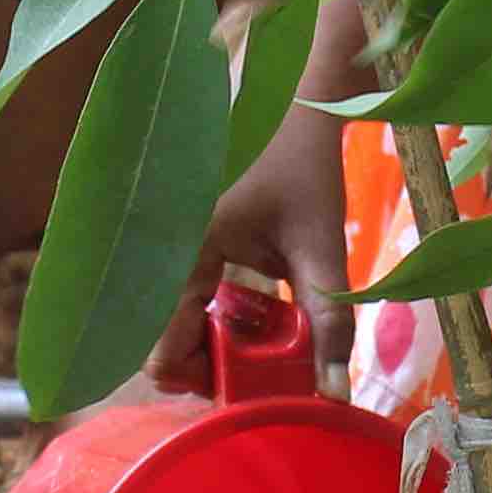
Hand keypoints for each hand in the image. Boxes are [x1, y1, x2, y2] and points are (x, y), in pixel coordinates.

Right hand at [161, 82, 352, 389]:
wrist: (292, 98)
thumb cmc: (303, 164)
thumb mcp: (320, 246)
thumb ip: (325, 321)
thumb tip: (333, 394)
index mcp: (182, 251)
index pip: (162, 350)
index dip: (203, 381)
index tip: (248, 386)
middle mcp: (158, 251)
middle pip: (162, 342)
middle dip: (209, 365)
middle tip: (261, 368)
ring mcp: (162, 244)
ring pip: (171, 322)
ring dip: (213, 342)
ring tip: (261, 338)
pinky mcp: (174, 239)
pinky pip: (179, 296)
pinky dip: (213, 314)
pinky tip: (252, 307)